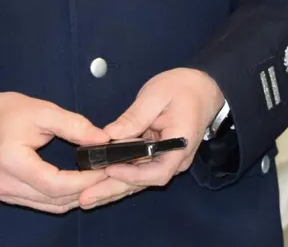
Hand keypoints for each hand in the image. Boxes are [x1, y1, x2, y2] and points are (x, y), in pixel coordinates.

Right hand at [0, 90, 109, 213]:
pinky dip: (62, 197)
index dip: (84, 181)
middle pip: (54, 199)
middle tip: (108, 173)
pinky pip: (41, 203)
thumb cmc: (5, 112)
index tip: (105, 169)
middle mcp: (6, 184)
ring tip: (97, 178)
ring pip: (50, 205)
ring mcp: (5, 193)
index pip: (55, 183)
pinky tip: (77, 184)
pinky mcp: (8, 195)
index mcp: (12, 161)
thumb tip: (103, 140)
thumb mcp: (42, 110)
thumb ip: (74, 125)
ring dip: (76, 196)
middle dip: (85, 189)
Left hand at [78, 68, 223, 209]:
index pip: (157, 171)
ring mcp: (166, 160)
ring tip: (85, 199)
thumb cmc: (183, 88)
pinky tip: (98, 184)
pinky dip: (118, 178)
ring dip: (112, 189)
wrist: (203, 88)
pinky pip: (137, 171)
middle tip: (85, 199)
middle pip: (143, 182)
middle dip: (113, 190)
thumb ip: (135, 116)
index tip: (109, 169)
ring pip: (138, 180)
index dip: (132, 174)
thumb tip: (109, 134)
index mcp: (179, 145)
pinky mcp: (156, 156)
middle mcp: (174, 160)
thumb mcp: (157, 95)